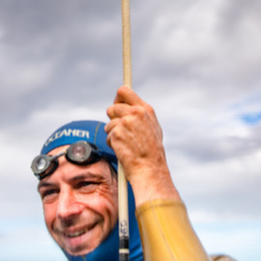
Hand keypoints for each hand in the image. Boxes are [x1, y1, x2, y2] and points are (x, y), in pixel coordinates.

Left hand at [105, 86, 179, 204]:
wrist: (150, 169)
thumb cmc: (151, 153)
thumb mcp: (152, 128)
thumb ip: (140, 116)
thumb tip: (127, 108)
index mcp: (145, 109)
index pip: (124, 91)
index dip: (117, 98)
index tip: (116, 105)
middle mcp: (135, 113)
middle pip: (112, 108)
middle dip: (113, 120)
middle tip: (121, 132)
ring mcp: (125, 122)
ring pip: (109, 124)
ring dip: (113, 134)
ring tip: (126, 144)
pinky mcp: (116, 133)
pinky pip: (108, 136)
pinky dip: (113, 144)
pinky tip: (124, 150)